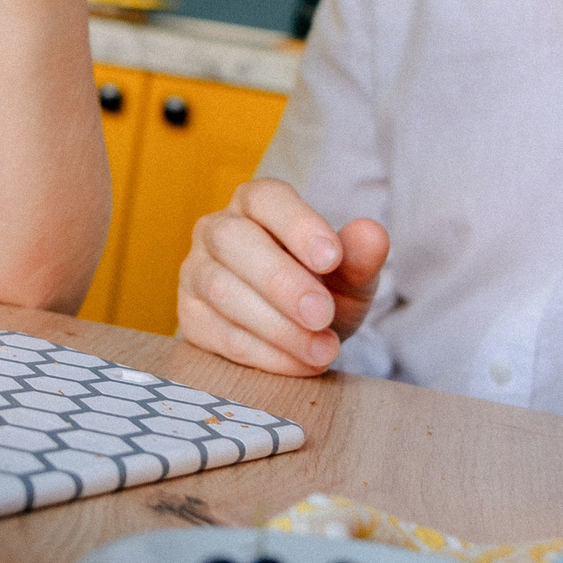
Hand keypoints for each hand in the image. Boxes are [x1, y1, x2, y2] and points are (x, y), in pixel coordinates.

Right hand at [177, 180, 387, 374]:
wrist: (296, 329)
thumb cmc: (321, 288)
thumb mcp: (350, 274)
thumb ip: (360, 255)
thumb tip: (373, 234)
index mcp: (255, 203)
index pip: (267, 199)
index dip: (297, 225)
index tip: (332, 259)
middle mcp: (216, 229)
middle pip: (235, 241)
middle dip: (282, 282)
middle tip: (323, 315)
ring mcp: (195, 272)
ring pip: (223, 291)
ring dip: (277, 326)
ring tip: (323, 350)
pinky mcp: (190, 317)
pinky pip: (220, 334)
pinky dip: (266, 354)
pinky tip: (301, 363)